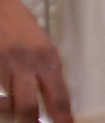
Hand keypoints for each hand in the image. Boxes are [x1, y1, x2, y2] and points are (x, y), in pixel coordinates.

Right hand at [0, 0, 72, 122]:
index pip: (59, 97)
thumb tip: (55, 102)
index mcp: (48, 59)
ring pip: (7, 104)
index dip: (62, 118)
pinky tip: (2, 99)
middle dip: (29, 122)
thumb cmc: (22, 28)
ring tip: (12, 110)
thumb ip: (47, 73)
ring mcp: (5, 65)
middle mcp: (27, 64)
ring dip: (9, 112)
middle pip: (28, 108)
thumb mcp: (43, 48)